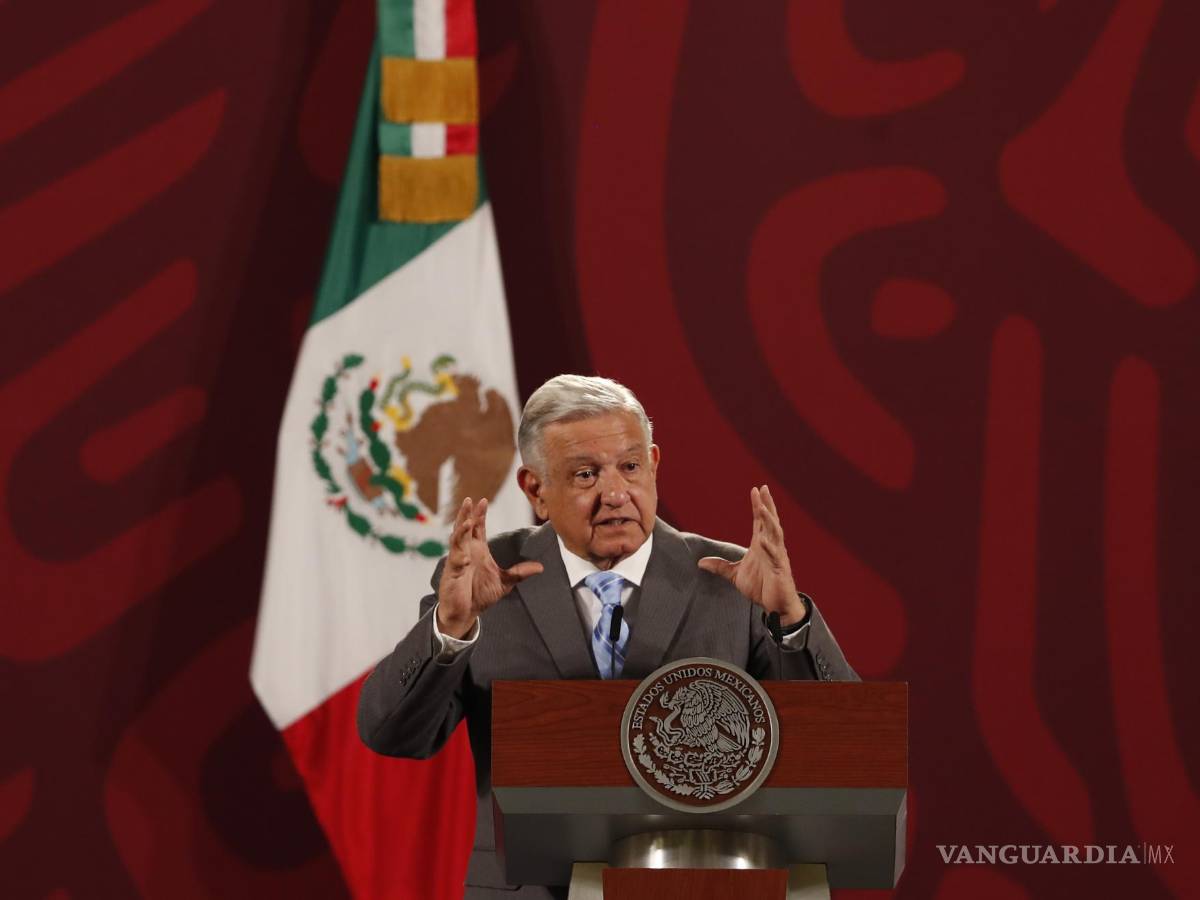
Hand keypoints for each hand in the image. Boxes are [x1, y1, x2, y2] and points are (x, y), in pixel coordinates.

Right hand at [436, 497, 543, 637]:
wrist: (465, 613)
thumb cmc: (479, 595)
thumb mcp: (504, 582)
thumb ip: (520, 573)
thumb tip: (540, 567)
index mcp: (478, 550)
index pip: (478, 528)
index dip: (479, 514)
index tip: (483, 500)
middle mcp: (466, 552)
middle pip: (464, 528)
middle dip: (466, 514)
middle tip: (468, 501)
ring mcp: (457, 561)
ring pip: (456, 541)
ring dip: (460, 531)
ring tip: (467, 521)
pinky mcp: (452, 574)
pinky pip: (455, 562)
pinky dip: (459, 557)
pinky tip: (464, 556)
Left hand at [697, 485, 806, 625]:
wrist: (775, 606)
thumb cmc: (761, 587)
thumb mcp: (735, 575)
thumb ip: (720, 567)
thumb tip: (700, 562)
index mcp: (761, 545)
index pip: (760, 521)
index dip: (758, 505)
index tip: (756, 489)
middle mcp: (770, 546)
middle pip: (770, 521)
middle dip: (767, 505)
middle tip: (763, 489)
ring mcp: (777, 556)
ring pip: (775, 534)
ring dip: (769, 521)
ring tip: (762, 508)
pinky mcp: (779, 569)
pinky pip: (775, 556)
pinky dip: (770, 548)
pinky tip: (763, 540)